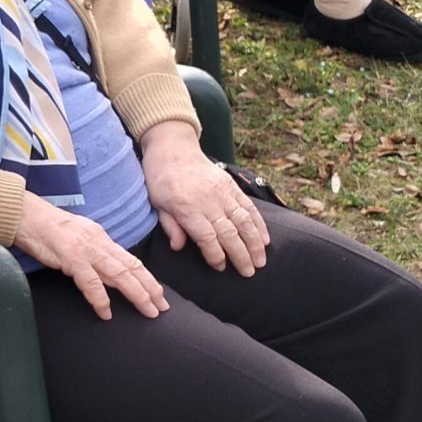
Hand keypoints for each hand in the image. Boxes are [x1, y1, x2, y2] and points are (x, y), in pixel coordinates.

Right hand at [12, 196, 166, 322]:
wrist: (27, 216)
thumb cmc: (47, 228)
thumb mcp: (78, 237)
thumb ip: (94, 252)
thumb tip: (107, 270)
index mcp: (102, 238)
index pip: (131, 260)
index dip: (148, 278)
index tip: (158, 295)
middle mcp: (99, 243)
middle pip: (132, 267)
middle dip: (150, 288)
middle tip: (162, 307)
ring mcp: (86, 250)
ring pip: (119, 274)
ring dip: (137, 294)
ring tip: (147, 310)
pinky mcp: (71, 258)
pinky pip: (90, 281)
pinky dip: (100, 298)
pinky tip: (106, 312)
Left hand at [140, 131, 268, 274]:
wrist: (173, 148)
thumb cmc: (160, 179)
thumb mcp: (156, 203)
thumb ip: (170, 225)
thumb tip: (178, 247)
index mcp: (188, 208)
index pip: (207, 237)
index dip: (215, 255)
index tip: (220, 267)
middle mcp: (209, 201)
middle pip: (229, 232)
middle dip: (241, 255)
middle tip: (249, 272)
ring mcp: (223, 192)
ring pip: (244, 220)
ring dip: (255, 242)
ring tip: (261, 261)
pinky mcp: (232, 186)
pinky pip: (248, 206)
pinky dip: (258, 223)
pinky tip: (264, 238)